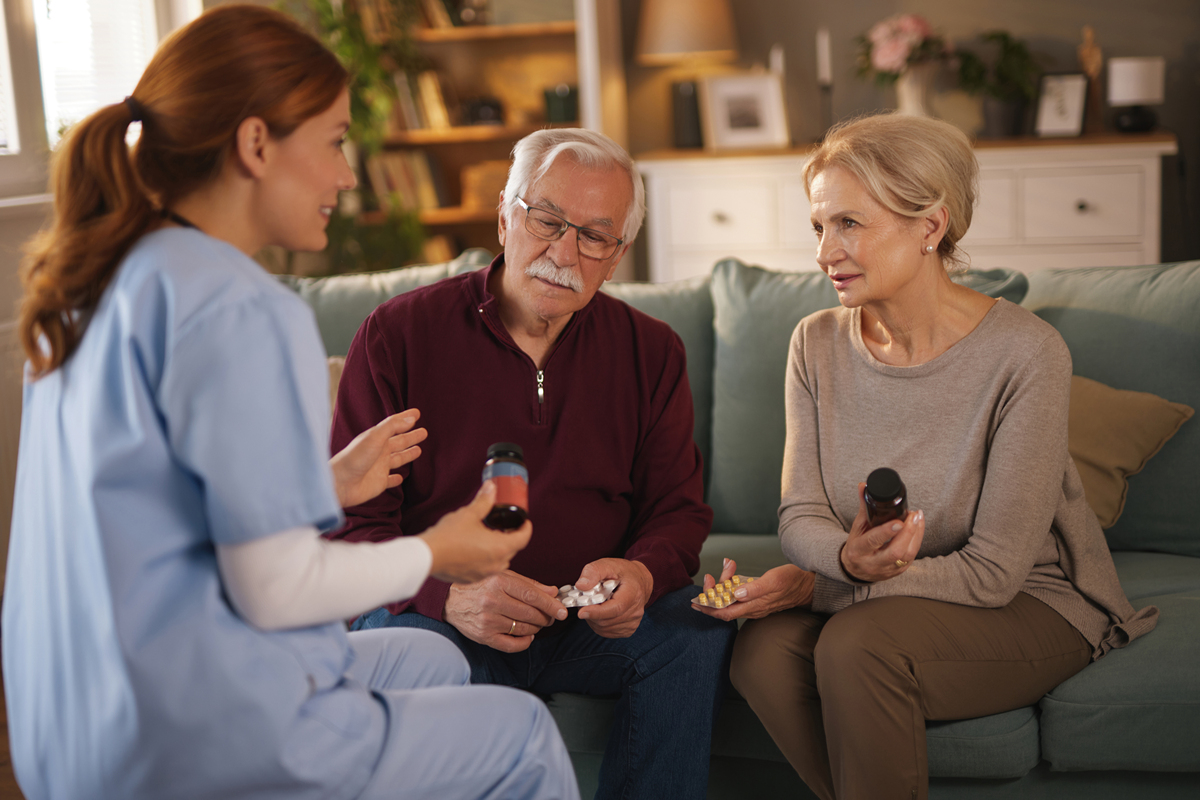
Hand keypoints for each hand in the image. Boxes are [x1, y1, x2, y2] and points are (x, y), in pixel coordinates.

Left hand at [329, 409, 426, 507]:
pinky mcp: (379, 483)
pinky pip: (391, 480)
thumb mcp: (375, 437)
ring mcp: (379, 467)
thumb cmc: (354, 458)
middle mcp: (379, 452)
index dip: (406, 419)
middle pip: (399, 442)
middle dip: (411, 437)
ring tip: (418, 450)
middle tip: (423, 431)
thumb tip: (411, 417)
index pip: (395, 425)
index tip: (417, 413)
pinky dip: (396, 479)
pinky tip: (401, 478)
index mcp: (377, 438)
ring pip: (398, 459)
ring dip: (407, 455)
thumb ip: (393, 426)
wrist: (340, 483)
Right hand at [420, 482, 533, 583]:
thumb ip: (484, 500)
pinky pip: (486, 568)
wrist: (427, 556)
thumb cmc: (449, 535)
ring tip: (491, 535)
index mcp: (500, 547)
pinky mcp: (472, 579)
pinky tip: (475, 549)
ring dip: (499, 548)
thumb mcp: (469, 514)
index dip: (526, 528)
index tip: (525, 521)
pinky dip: (486, 558)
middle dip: (512, 537)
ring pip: (500, 560)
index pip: (523, 538)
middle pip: (513, 549)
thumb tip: (492, 486)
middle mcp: (496, 564)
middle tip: (507, 525)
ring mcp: (484, 574)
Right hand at [443, 568, 565, 652]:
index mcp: (498, 582)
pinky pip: (512, 645)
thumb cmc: (480, 586)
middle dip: (546, 617)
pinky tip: (528, 636)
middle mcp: (492, 601)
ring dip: (536, 628)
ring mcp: (488, 620)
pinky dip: (525, 642)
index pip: (532, 596)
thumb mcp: (503, 577)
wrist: (450, 600)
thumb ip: (529, 584)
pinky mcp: (484, 636)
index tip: (562, 610)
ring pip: (524, 629)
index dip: (551, 604)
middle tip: (551, 617)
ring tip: (538, 623)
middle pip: (530, 614)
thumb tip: (553, 592)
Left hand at [574, 558, 652, 638]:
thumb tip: (581, 586)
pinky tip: (600, 612)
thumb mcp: (608, 564)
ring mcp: (633, 622)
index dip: (597, 612)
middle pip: (607, 620)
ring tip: (594, 604)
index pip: (615, 608)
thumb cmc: (622, 573)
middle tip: (584, 601)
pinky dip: (598, 624)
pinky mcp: (628, 630)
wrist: (638, 581)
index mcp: (633, 593)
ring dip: (593, 618)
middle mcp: (636, 611)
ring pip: (604, 628)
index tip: (581, 612)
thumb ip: (594, 572)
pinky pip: (607, 632)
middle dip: (591, 612)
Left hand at [691, 558, 813, 621]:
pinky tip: (733, 571)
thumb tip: (736, 594)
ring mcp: (754, 604)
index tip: (695, 601)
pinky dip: (732, 583)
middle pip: (724, 606)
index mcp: (753, 606)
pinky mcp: (757, 599)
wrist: (807, 586)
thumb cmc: (792, 581)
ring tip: (727, 566)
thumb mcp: (774, 580)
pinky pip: (738, 594)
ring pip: (731, 599)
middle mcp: (751, 609)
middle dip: (712, 593)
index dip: (708, 609)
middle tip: (709, 577)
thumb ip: (755, 589)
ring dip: (723, 585)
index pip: (724, 613)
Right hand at [840, 482, 924, 581]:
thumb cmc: (857, 545)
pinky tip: (918, 527)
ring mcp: (887, 570)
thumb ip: (864, 507)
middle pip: (895, 552)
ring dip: (916, 535)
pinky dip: (917, 540)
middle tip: (914, 515)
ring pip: (907, 556)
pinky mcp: (898, 572)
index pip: (872, 541)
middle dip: (908, 533)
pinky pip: (912, 557)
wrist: (856, 570)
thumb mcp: (856, 527)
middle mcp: (872, 563)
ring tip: (918, 518)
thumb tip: (864, 486)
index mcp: (858, 551)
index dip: (886, 532)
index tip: (899, 521)